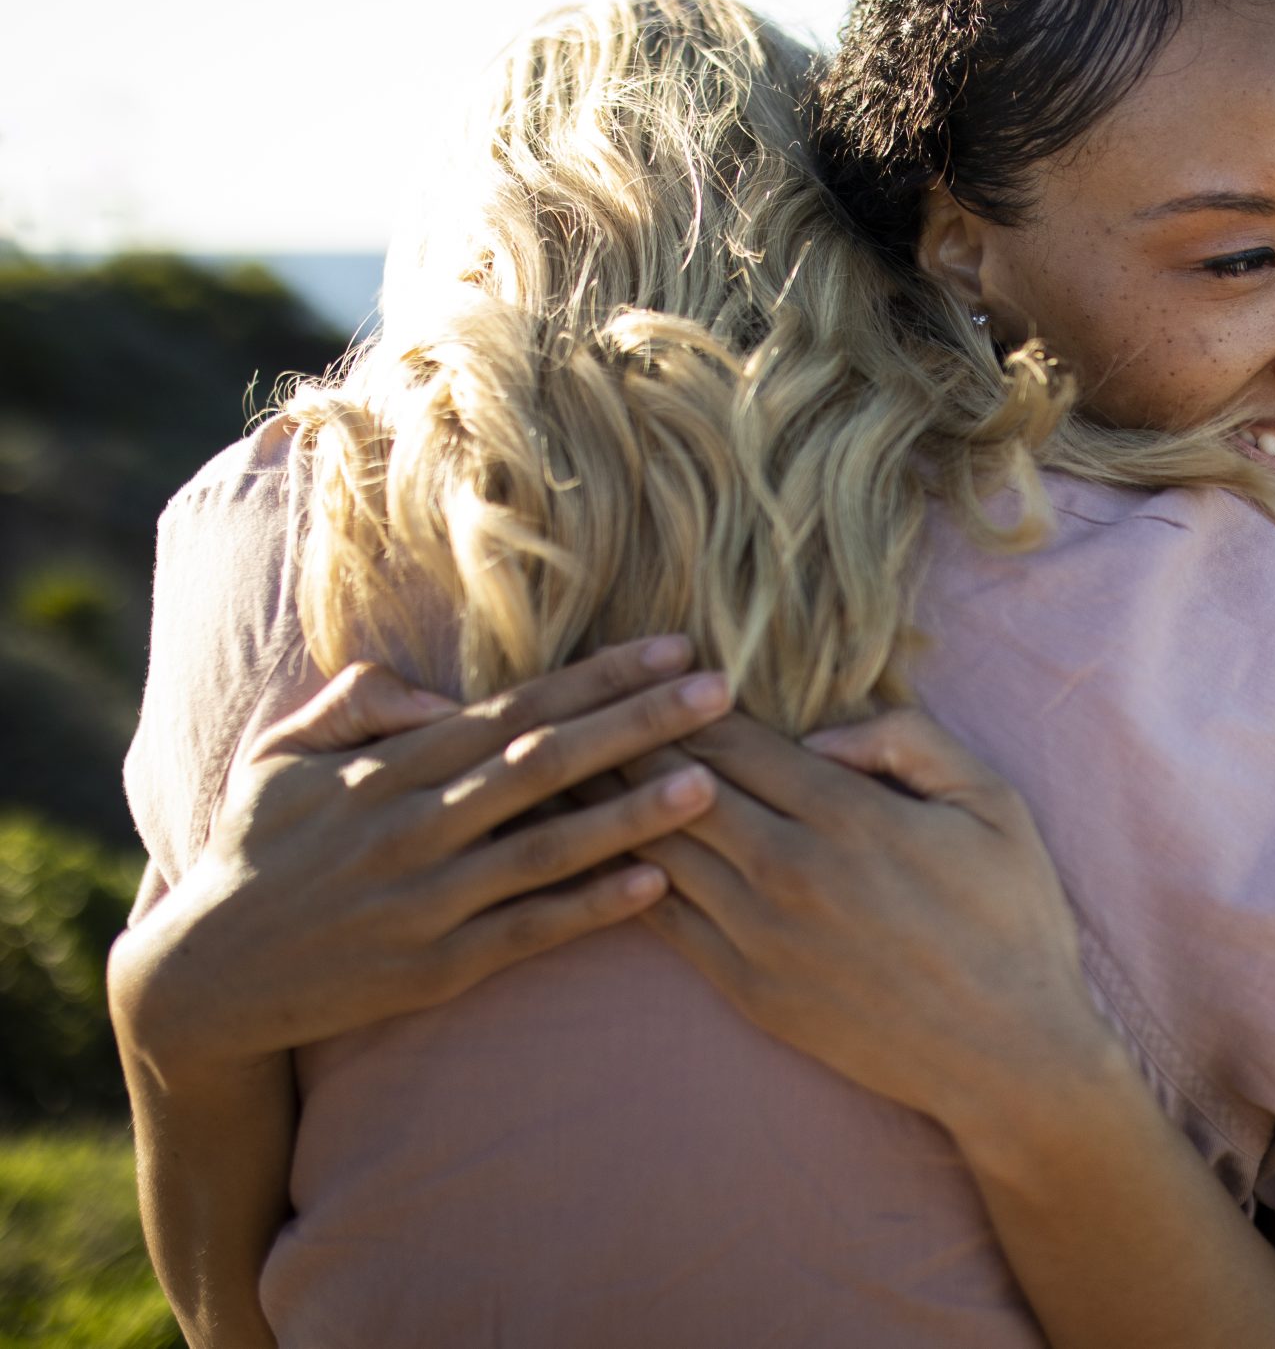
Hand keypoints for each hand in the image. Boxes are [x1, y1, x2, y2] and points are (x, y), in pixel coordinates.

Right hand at [108, 636, 734, 1091]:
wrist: (202, 981)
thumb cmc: (257, 851)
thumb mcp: (281, 757)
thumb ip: (359, 703)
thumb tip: (437, 686)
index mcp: (391, 770)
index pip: (516, 709)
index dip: (599, 677)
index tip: (674, 645)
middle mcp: (415, 828)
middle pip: (546, 763)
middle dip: (639, 724)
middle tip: (721, 690)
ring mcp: (427, 903)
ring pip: (548, 848)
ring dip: (632, 813)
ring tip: (710, 783)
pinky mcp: (435, 970)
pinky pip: (528, 932)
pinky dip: (592, 907)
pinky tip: (658, 884)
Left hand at [630, 709, 1117, 1134]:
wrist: (1007, 1054)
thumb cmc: (1011, 918)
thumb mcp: (993, 802)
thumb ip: (911, 741)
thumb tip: (818, 734)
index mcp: (850, 816)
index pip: (734, 741)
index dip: (686, 703)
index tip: (659, 676)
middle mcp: (791, 871)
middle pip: (678, 788)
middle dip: (635, 744)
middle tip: (599, 714)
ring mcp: (761, 936)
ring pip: (658, 851)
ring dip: (615, 806)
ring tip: (581, 769)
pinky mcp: (748, 990)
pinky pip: (665, 921)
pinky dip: (629, 878)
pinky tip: (608, 852)